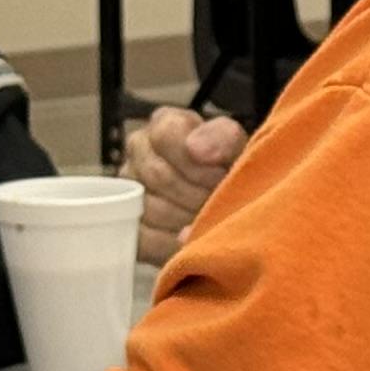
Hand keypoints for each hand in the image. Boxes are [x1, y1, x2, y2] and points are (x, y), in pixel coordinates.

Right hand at [123, 106, 246, 266]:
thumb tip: (196, 148)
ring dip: (188, 221)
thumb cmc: (236, 175)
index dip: (197, 162)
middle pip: (158, 176)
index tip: (221, 174)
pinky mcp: (129, 227)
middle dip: (198, 195)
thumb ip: (224, 139)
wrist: (238, 209)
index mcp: (165, 125)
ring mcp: (129, 189)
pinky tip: (193, 242)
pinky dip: (173, 245)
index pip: (165, 135)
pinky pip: (143, 238)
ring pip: (151, 209)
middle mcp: (139, 152)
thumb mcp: (240, 151)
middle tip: (221, 203)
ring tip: (212, 221)